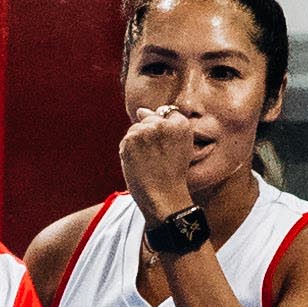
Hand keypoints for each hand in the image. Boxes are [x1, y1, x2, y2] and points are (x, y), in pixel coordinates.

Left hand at [120, 107, 201, 222]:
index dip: (161, 130)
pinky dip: (128, 153)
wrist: (164, 196)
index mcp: (181, 124)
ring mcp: (145, 130)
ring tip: (148, 163)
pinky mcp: (130, 139)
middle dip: (147, 136)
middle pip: (147, 119)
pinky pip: (125, 141)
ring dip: (137, 144)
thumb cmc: (173, 176)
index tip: (163, 146)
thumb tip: (140, 110)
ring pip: (135, 130)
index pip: (165, 113)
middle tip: (156, 158)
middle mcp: (163, 123)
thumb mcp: (182, 148)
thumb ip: (167, 125)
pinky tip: (138, 165)